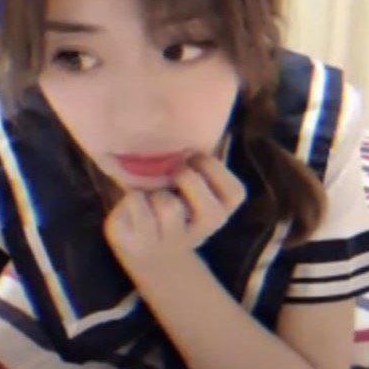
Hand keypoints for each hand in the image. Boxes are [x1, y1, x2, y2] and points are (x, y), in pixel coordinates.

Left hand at [102, 143, 246, 274]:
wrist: (142, 242)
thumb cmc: (171, 196)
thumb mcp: (190, 181)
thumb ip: (195, 160)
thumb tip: (185, 124)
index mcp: (218, 213)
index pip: (234, 194)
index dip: (213, 169)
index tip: (193, 159)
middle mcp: (200, 233)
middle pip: (208, 211)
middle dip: (188, 179)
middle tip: (174, 173)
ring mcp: (171, 243)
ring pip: (169, 207)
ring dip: (157, 191)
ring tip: (152, 195)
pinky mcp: (141, 244)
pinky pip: (139, 207)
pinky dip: (133, 197)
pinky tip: (134, 204)